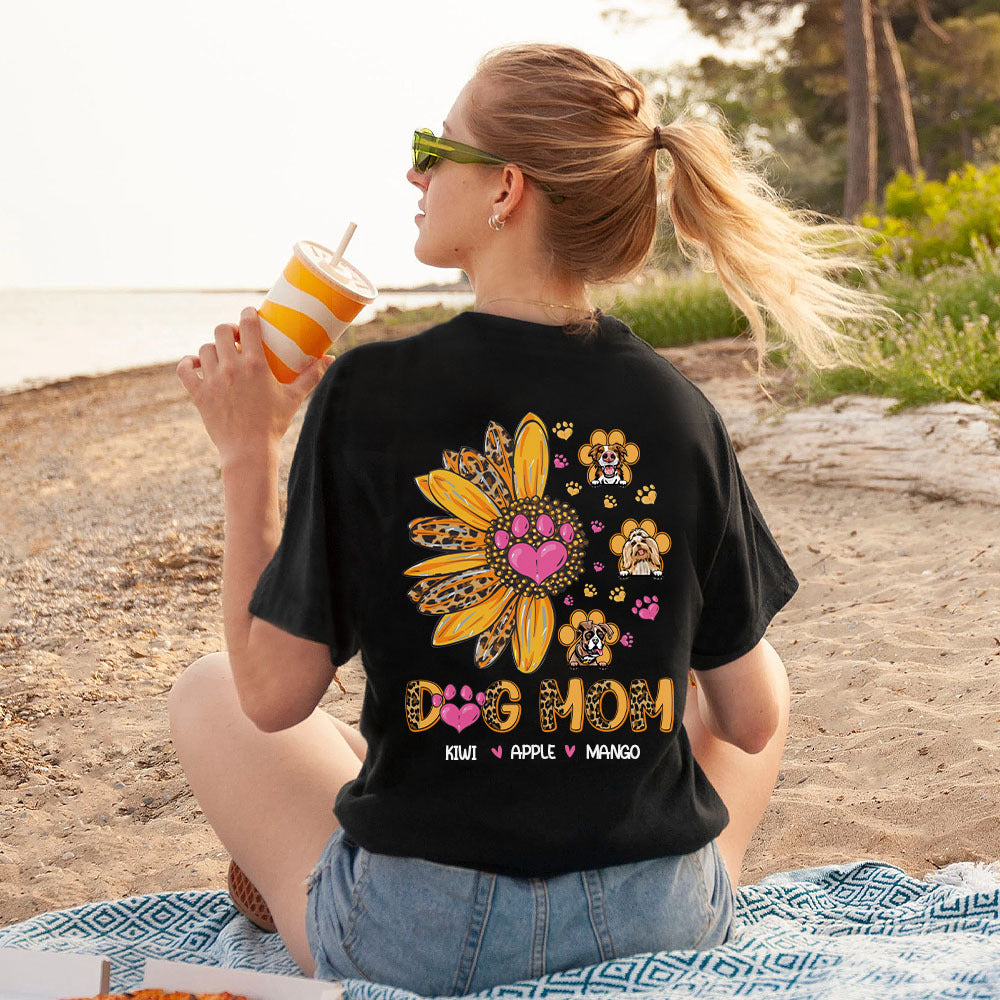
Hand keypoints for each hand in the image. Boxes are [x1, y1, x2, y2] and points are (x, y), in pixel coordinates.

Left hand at [176, 306, 335, 464]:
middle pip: (221, 330)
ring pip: (204, 349)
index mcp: (255, 364)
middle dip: (229, 330)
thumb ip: (311, 376)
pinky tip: (196, 364)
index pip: (248, 324)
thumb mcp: (293, 398)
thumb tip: (331, 358)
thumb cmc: (273, 424)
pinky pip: (185, 370)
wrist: (249, 451)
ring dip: (213, 348)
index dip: (247, 313)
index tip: (250, 314)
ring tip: (222, 355)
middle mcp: (231, 368)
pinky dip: (187, 363)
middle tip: (237, 338)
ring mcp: (212, 380)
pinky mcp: (199, 394)